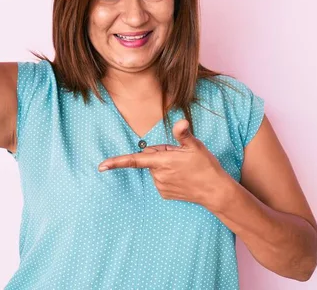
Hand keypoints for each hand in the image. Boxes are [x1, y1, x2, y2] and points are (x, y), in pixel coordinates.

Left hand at [99, 120, 232, 208]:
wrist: (215, 192)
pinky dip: (169, 176)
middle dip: (161, 154)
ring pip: (156, 169)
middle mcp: (158, 175)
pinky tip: (183, 178)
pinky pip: (161, 180)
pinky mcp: (165, 194)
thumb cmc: (206, 166)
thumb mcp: (196, 146)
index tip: (101, 166)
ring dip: (165, 166)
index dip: (116, 162)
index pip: (134, 160)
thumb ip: (183, 134)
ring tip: (184, 168)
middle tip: (181, 156)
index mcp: (162, 162)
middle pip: (151, 158)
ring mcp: (161, 186)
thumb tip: (180, 121)